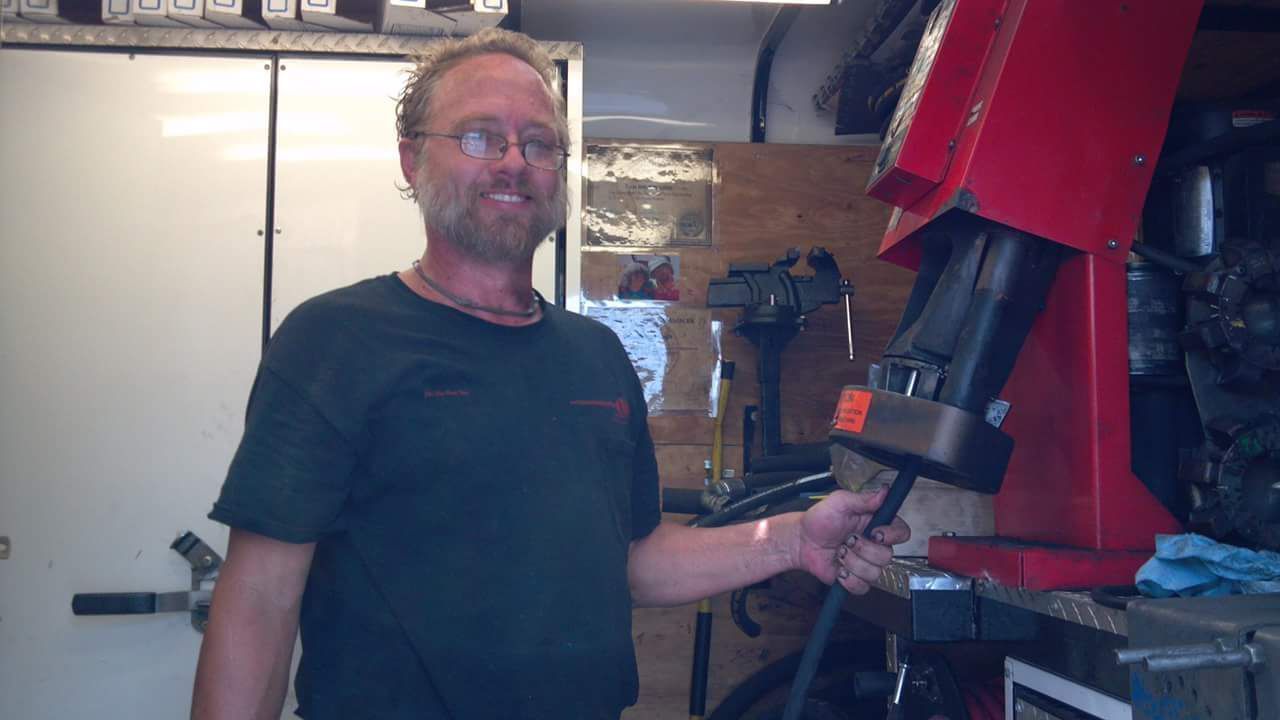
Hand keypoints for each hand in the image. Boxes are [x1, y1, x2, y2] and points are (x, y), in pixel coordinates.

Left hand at [795, 488, 910, 594]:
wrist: (802, 541)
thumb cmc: (819, 520)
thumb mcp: (839, 502)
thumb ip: (863, 499)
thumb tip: (884, 492)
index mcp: (876, 524)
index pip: (901, 532)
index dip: (892, 535)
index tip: (876, 532)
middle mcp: (874, 544)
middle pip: (887, 556)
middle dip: (863, 549)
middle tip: (847, 540)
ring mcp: (866, 563)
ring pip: (874, 573)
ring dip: (852, 563)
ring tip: (839, 552)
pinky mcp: (856, 579)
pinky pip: (862, 587)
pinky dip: (848, 579)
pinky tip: (839, 568)